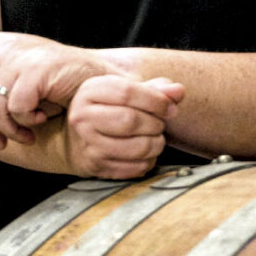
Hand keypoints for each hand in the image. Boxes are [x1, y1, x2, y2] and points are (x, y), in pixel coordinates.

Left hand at [0, 32, 113, 147]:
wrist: (99, 77)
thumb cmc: (59, 84)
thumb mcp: (20, 85)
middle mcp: (5, 45)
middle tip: (4, 143)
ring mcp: (20, 54)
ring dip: (10, 128)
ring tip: (28, 133)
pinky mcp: (36, 68)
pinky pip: (16, 107)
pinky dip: (28, 121)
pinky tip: (43, 118)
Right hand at [64, 75, 185, 178]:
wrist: (76, 138)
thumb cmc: (109, 108)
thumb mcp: (126, 91)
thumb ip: (155, 88)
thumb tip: (179, 91)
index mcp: (89, 91)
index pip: (127, 92)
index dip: (156, 100)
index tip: (170, 107)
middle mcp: (83, 117)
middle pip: (131, 120)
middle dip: (156, 123)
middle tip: (161, 123)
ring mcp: (87, 144)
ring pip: (136, 147)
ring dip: (156, 143)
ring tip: (155, 136)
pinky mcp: (96, 167)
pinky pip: (135, 167)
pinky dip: (149, 160)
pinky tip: (147, 152)